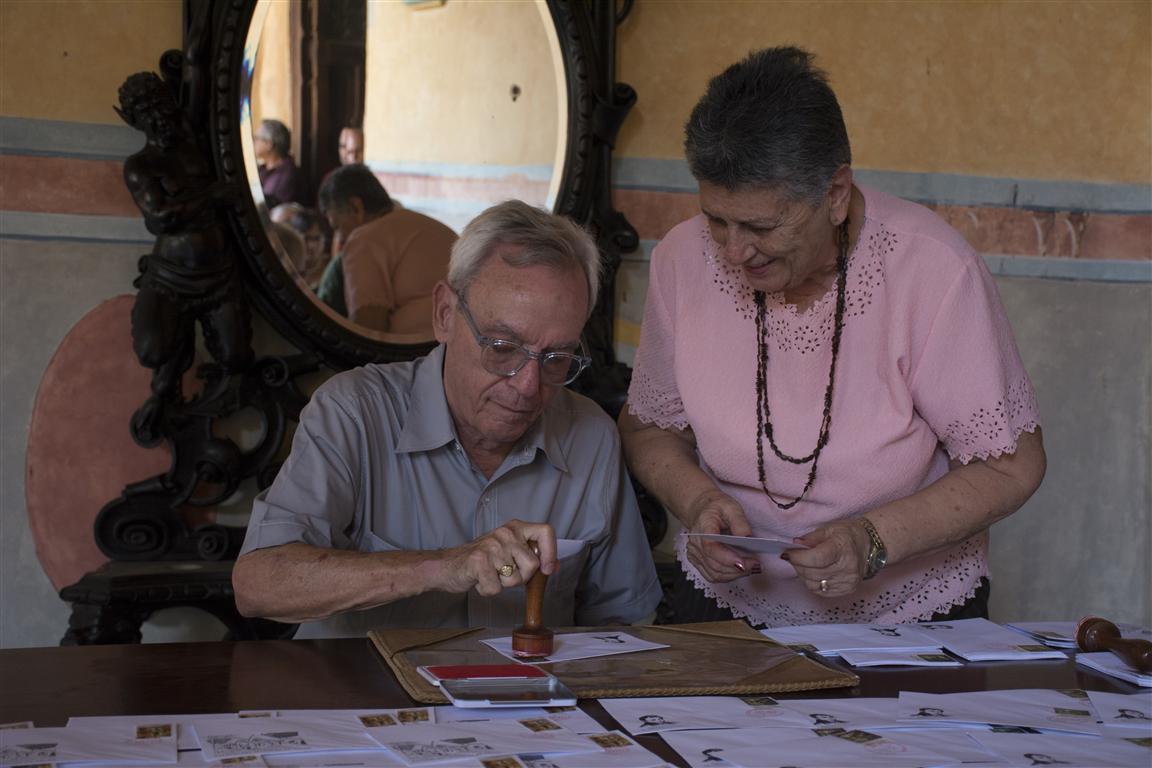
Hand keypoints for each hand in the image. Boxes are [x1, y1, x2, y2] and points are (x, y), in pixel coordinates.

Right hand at [439, 520, 557, 596]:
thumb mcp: (509, 552)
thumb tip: (554, 566)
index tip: (547, 569)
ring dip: (502, 585)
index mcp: (515, 528)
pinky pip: (496, 588)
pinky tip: (479, 580)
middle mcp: (505, 533)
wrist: (447, 565)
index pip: (545, 531)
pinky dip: (487, 591)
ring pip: (515, 580)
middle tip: (503, 573)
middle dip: (521, 578)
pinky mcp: (479, 561)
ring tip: (489, 575)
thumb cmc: (481, 561)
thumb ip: (531, 557)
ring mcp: (492, 546)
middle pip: (532, 565)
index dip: (551, 552)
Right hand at [683, 489, 760, 582]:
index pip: (710, 547)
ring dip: (734, 575)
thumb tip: (747, 537)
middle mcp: (695, 543)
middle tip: (755, 565)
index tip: (744, 563)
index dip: (727, 558)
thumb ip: (739, 521)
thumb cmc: (718, 508)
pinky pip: (712, 576)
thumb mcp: (731, 507)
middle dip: (737, 569)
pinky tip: (740, 570)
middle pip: (714, 564)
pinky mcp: (697, 562)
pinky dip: (728, 576)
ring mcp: (694, 554)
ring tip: (750, 568)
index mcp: (702, 527)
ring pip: (714, 574)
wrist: (703, 511)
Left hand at [786, 518, 871, 596]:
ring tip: (803, 564)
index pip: (817, 558)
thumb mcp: (829, 528)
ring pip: (814, 584)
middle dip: (797, 565)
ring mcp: (848, 582)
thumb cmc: (847, 534)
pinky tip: (813, 573)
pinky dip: (812, 582)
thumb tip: (794, 545)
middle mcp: (848, 568)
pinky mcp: (847, 590)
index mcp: (843, 549)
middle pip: (813, 573)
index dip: (799, 558)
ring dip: (803, 574)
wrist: (869, 546)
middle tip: (793, 556)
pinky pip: (821, 591)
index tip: (787, 553)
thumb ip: (810, 538)